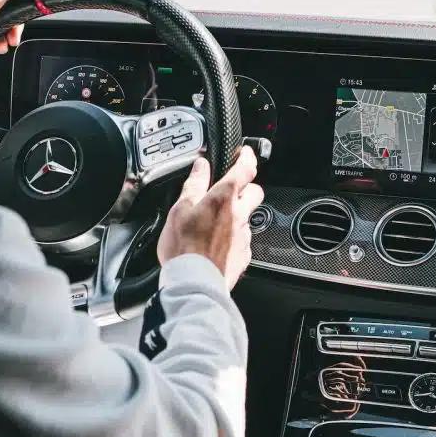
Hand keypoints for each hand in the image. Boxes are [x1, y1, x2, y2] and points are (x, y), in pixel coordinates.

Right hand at [157, 147, 263, 289]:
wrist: (195, 283)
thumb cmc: (184, 248)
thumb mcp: (180, 209)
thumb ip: (194, 184)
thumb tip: (201, 166)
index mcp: (224, 198)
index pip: (245, 169)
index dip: (247, 157)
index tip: (245, 153)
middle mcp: (239, 215)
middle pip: (255, 192)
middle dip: (247, 187)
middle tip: (233, 188)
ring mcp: (243, 236)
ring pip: (248, 217)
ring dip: (237, 214)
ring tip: (216, 221)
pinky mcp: (243, 255)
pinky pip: (243, 239)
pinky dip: (234, 237)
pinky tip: (218, 243)